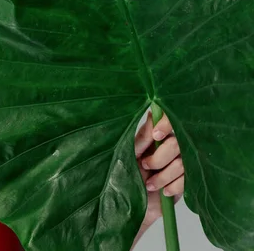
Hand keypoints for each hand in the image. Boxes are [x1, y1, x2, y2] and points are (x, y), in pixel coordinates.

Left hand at [134, 112, 183, 226]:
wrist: (134, 204)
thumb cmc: (128, 176)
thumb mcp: (130, 154)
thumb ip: (143, 137)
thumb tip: (152, 113)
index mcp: (158, 135)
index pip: (170, 120)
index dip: (166, 125)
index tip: (156, 136)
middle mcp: (173, 145)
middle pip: (177, 143)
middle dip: (159, 159)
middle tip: (145, 166)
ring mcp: (183, 161)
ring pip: (182, 163)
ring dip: (163, 177)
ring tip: (150, 184)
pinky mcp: (189, 178)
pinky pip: (188, 179)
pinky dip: (173, 186)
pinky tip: (164, 191)